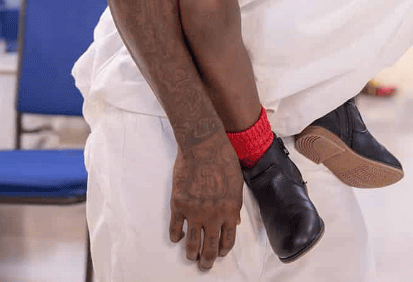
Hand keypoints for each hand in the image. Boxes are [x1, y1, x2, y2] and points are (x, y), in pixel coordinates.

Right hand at [169, 135, 243, 270]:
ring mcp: (194, 212)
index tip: (220, 254)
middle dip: (207, 260)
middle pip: (210, 246)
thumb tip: (235, 222)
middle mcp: (213, 215)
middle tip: (204, 266)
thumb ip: (235, 206)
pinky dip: (176, 236)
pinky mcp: (178, 205)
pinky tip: (176, 238)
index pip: (228, 239)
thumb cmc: (224, 160)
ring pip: (191, 242)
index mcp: (230, 211)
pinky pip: (175, 227)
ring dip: (192, 253)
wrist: (203, 146)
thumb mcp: (237, 184)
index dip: (223, 250)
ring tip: (191, 257)